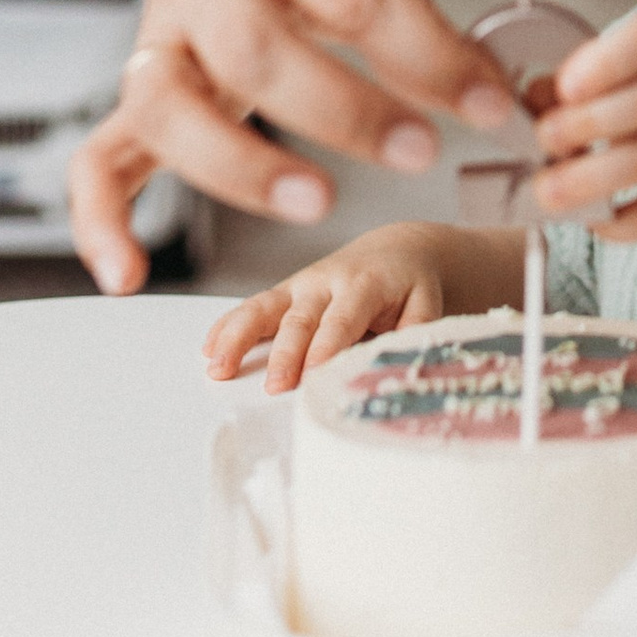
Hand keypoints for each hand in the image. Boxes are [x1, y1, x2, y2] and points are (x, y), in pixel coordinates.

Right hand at [68, 0, 516, 295]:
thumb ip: (423, 22)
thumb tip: (486, 99)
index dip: (426, 54)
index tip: (488, 103)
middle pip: (252, 50)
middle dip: (344, 111)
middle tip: (421, 151)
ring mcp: (159, 32)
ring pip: (167, 106)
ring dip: (240, 166)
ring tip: (315, 202)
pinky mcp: (139, 90)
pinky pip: (97, 158)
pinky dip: (101, 218)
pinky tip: (128, 274)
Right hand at [201, 224, 465, 390]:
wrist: (397, 250)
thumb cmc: (411, 285)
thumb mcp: (427, 302)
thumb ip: (417, 330)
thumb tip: (404, 361)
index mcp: (365, 284)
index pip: (344, 317)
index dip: (329, 344)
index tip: (315, 371)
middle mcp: (327, 282)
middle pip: (301, 319)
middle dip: (287, 352)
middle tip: (275, 386)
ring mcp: (300, 287)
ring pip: (264, 307)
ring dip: (239, 336)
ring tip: (218, 366)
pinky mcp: (285, 294)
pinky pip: (252, 307)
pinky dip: (229, 325)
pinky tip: (209, 347)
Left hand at [528, 10, 636, 240]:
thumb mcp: (634, 70)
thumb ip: (582, 78)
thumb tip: (532, 100)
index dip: (604, 63)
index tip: (564, 88)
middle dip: (588, 122)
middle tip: (544, 141)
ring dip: (594, 177)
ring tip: (549, 191)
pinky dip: (622, 221)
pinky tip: (591, 220)